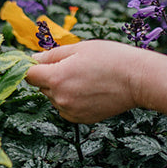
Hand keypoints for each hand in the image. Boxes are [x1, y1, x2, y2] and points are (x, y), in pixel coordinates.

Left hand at [25, 40, 141, 122]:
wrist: (137, 79)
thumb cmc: (111, 58)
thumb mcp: (80, 48)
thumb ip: (52, 55)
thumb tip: (33, 59)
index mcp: (56, 78)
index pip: (29, 74)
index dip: (33, 66)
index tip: (42, 61)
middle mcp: (59, 98)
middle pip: (42, 86)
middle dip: (51, 75)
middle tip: (74, 66)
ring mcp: (70, 111)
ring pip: (54, 98)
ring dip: (61, 88)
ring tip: (86, 78)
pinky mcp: (80, 119)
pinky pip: (66, 109)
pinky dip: (71, 100)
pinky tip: (89, 90)